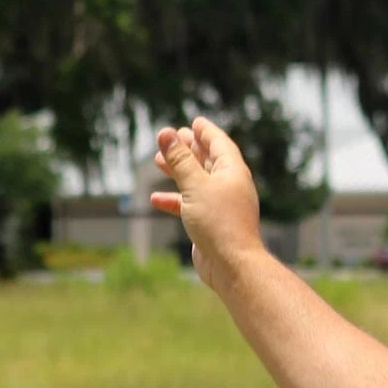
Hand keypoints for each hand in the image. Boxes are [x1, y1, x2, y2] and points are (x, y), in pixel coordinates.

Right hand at [150, 117, 264, 290]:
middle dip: (189, 149)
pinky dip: (174, 200)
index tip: (195, 122)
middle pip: (207, 160)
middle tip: (173, 137)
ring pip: (197, 182)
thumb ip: (180, 160)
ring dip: (178, 171)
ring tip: (158, 161)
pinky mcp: (210, 223)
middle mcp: (229, 185)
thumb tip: (166, 133)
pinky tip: (155, 199)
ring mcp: (220, 205)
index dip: (206, 132)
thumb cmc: (219, 222)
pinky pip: (190, 204)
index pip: (219, 143)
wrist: (231, 265)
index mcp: (232, 171)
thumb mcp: (195, 185)